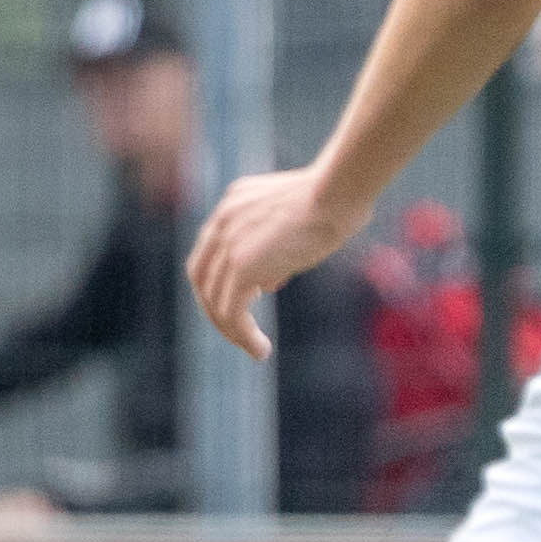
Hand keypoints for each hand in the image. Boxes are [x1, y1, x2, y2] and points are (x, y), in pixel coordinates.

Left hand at [186, 162, 358, 361]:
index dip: (219, 280)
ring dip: (231, 329)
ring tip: (255, 348)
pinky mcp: (242, 264)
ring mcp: (228, 242)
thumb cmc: (335, 203)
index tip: (242, 301)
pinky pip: (231, 311)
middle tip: (238, 332)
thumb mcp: (294, 224)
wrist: (339, 192)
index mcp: (232, 204)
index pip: (210, 252)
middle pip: (201, 276)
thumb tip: (266, 286)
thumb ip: (273, 251)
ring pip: (213, 299)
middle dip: (215, 308)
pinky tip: (261, 349)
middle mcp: (222, 221)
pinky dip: (242, 335)